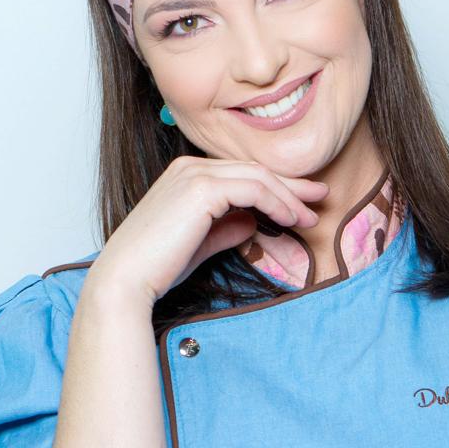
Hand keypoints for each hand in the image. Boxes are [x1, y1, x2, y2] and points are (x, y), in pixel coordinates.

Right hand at [90, 154, 330, 304]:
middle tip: (321, 197)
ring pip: (258, 177)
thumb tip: (253, 222)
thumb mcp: (201, 243)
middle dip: (292, 184)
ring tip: (311, 216)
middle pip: (254, 170)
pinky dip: (277, 202)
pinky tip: (291, 219)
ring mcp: (195, 174)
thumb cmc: (158, 267)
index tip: (303, 201)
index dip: (277, 186)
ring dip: (290, 196)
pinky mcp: (202, 189)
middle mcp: (190, 167)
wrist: (127, 279)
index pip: (242, 174)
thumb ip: (227, 228)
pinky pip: (253, 189)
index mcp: (186, 175)